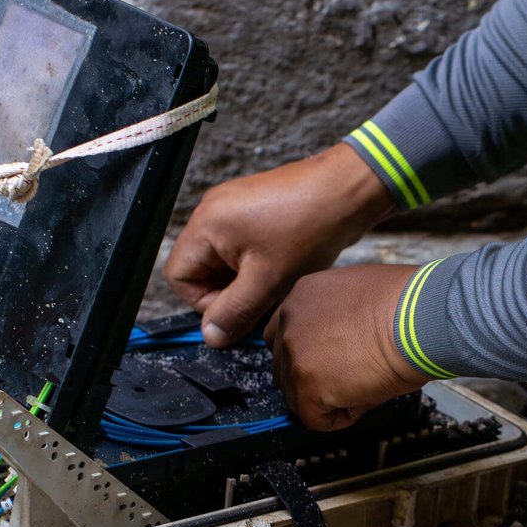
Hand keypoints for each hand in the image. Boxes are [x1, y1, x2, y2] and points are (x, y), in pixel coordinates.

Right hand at [164, 144, 395, 346]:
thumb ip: (234, 312)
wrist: (348, 190)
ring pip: (223, 261)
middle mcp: (212, 211)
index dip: (204, 302)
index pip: (178, 277)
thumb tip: (211, 336)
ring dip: (245, 280)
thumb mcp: (268, 281)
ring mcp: (233, 207)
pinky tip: (284, 267)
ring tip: (277, 281)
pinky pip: (241, 247)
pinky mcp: (254, 209)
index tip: (238, 309)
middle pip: (200, 269)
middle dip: (227, 291)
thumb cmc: (308, 228)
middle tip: (262, 298)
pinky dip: (257, 264)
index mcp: (205, 224)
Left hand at [263, 264, 428, 430]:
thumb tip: (342, 343)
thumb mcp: (360, 293)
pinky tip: (365, 397)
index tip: (328, 364)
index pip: (282, 335)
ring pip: (297, 396)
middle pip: (283, 368)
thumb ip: (337, 316)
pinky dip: (340, 417)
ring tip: (364, 384)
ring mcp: (295, 354)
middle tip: (348, 381)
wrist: (420, 317)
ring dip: (328, 399)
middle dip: (312, 381)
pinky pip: (315, 419)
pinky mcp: (307, 385)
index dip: (306, 356)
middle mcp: (290, 322)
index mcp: (302, 296)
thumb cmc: (409, 304)